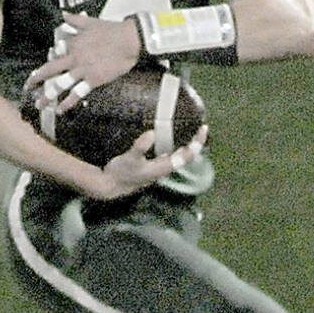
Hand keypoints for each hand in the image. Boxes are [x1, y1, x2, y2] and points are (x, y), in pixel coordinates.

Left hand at [23, 12, 141, 111]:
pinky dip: (67, 104)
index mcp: (71, 44)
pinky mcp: (93, 80)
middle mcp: (73, 58)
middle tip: (27, 88)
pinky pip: (76, 94)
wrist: (129, 40)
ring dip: (47, 97)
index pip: (52, 55)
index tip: (39, 73)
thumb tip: (62, 13)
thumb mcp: (89, 21)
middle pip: (49, 71)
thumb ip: (73, 20)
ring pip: (59, 85)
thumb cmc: (111, 30)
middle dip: (35, 81)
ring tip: (39, 105)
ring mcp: (82, 70)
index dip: (46, 64)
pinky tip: (59, 111)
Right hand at [94, 124, 208, 199]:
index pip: (188, 155)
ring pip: (178, 155)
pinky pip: (168, 154)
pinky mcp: (151, 165)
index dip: (197, 143)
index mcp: (164, 167)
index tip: (203, 129)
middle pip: (186, 155)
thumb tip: (152, 133)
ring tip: (188, 129)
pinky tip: (167, 136)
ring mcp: (158, 167)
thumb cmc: (120, 173)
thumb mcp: (129, 158)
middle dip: (194, 141)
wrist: (110, 186)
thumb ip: (140, 147)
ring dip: (185, 143)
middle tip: (200, 126)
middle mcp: (164, 168)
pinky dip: (172, 144)